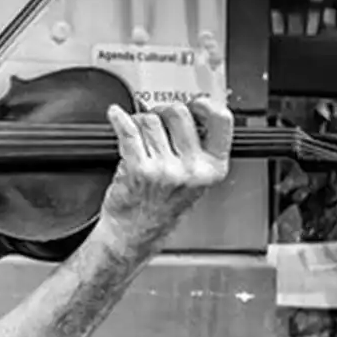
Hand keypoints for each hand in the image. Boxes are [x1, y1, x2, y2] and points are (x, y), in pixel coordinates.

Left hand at [100, 98, 233, 251]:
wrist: (134, 233)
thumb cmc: (160, 207)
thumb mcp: (195, 181)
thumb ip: (200, 149)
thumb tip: (192, 112)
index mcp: (213, 168)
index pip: (221, 120)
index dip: (205, 104)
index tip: (194, 102)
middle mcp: (191, 168)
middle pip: (179, 113)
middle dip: (163, 111)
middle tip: (156, 119)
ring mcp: (164, 169)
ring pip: (150, 121)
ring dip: (140, 121)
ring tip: (138, 133)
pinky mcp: (138, 169)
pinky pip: (128, 132)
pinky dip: (118, 119)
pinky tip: (115, 115)